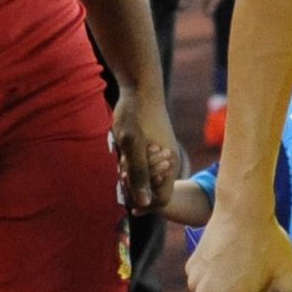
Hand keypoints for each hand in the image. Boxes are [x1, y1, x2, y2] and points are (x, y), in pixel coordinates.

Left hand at [111, 79, 179, 215]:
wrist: (140, 88)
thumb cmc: (135, 114)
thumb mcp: (131, 145)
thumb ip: (139, 174)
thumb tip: (142, 203)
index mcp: (169, 164)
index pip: (161, 200)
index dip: (143, 203)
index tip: (124, 191)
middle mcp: (171, 161)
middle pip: (153, 190)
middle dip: (135, 185)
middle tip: (121, 168)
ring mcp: (164, 153)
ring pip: (148, 177)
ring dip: (133, 173)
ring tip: (121, 156)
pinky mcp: (156, 146)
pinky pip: (145, 165)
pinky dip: (133, 163)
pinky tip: (123, 150)